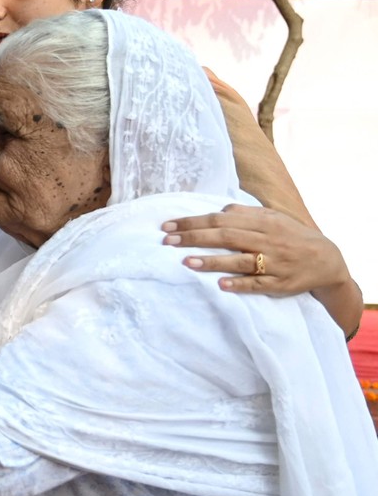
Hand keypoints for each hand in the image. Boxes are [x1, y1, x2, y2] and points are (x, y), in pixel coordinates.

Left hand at [162, 204, 350, 295]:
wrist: (327, 260)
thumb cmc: (291, 237)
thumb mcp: (273, 219)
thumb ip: (246, 214)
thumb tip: (219, 209)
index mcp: (263, 223)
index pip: (221, 220)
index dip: (194, 222)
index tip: (168, 226)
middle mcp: (267, 240)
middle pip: (227, 237)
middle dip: (195, 238)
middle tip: (167, 241)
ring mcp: (274, 263)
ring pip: (240, 261)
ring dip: (212, 262)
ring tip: (186, 262)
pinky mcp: (280, 283)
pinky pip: (258, 284)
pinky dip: (240, 284)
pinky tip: (220, 285)